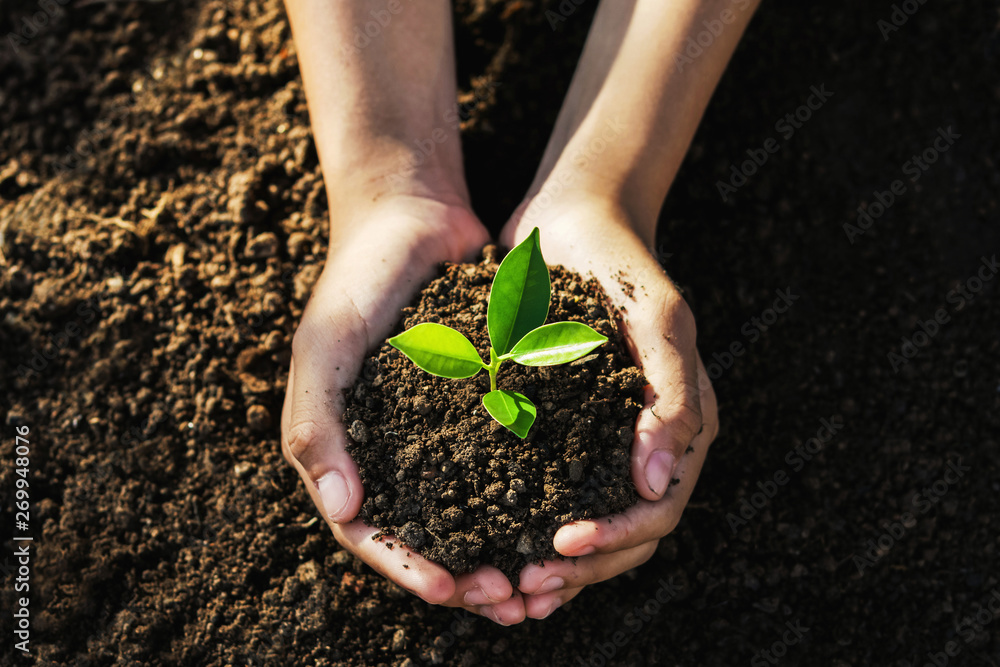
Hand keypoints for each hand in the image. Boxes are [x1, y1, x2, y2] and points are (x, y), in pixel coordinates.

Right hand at [281, 194, 527, 616]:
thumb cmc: (357, 279)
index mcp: (345, 450)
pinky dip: (529, 494)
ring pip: (471, 511)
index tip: (453, 589)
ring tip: (542, 576)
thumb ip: (317, 424)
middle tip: (513, 597)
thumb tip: (345, 512)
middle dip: (465, 574)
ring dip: (501, 548)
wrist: (411, 216)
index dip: (407, 566)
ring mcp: (438, 433)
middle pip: (426, 535)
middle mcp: (392, 451)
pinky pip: (505, 461)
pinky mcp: (482, 407)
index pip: (369, 532)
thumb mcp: (325, 346)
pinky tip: (564, 512)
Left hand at [499, 196, 718, 619]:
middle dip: (578, 569)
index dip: (616, 540)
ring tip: (504, 588)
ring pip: (589, 526)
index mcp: (682, 425)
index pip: (659, 510)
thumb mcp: (656, 319)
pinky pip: (551, 494)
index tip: (559, 544)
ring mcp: (604, 440)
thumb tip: (658, 485)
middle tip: (521, 586)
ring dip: (553, 567)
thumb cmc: (620, 266)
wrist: (573, 223)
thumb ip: (671, 396)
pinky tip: (490, 546)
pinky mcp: (562, 430)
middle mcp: (646, 443)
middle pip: (625, 537)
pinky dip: (527, 528)